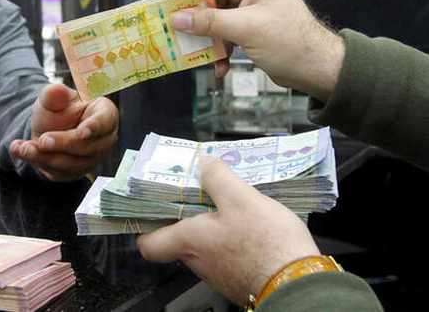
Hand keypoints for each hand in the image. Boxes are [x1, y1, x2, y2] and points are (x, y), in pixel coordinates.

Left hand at [9, 83, 117, 180]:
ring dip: (45, 156)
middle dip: (62, 144)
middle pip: (87, 147)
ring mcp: (91, 159)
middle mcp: (103, 139)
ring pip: (71, 164)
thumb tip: (58, 90)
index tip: (82, 132)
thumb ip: (54, 94)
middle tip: (42, 139)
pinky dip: (37, 162)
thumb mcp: (52, 98)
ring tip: (22, 147)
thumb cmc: (57, 110)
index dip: (95, 127)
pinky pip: (58, 172)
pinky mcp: (75, 172)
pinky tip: (20, 151)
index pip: (105, 121)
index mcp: (104, 114)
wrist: (46, 128)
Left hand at [137, 157, 320, 305]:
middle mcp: (198, 262)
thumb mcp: (241, 198)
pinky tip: (250, 224)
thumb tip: (203, 162)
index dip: (147, 226)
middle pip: (179, 239)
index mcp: (189, 241)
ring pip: (204, 246)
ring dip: (212, 226)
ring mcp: (219, 274)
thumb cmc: (267, 242)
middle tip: (200, 191)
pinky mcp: (240, 278)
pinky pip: (226, 254)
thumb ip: (217, 177)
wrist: (299, 283)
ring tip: (227, 202)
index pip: (148, 244)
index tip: (156, 204)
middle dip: (187, 215)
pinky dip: (231, 239)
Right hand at [172, 0, 344, 101]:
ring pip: (215, 18)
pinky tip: (219, 67)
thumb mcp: (245, 30)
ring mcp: (250, 8)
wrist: (318, 69)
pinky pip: (225, 33)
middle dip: (194, 18)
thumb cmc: (290, 43)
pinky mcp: (250, 27)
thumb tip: (177, 19)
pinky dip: (219, 49)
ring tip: (195, 54)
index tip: (166, 4)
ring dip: (207, 39)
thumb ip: (209, 22)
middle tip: (173, 30)